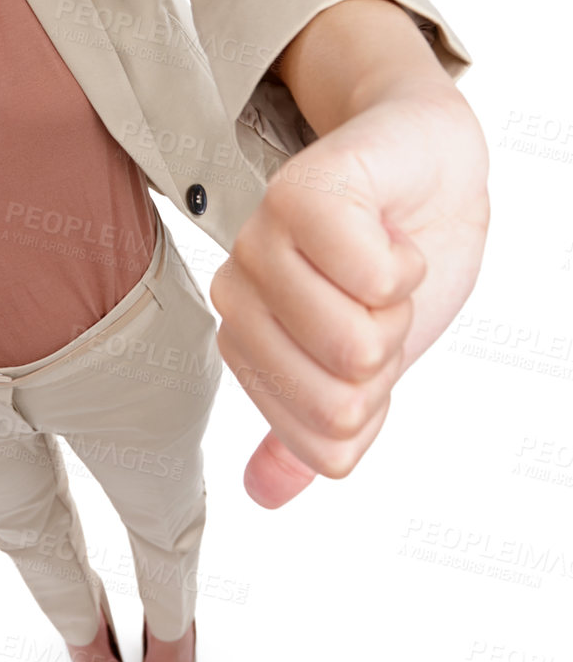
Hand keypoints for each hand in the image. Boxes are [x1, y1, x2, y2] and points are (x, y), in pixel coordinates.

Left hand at [209, 85, 489, 508]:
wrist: (425, 166)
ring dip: (398, 307)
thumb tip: (264, 495)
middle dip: (389, 353)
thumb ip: (312, 428)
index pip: (327, 444)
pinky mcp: (302, 192)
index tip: (372, 336)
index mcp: (244, 342)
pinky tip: (388, 230)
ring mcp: (260, 239)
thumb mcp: (362, 363)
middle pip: (340, 402)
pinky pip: (372, 278)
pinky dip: (406, 262)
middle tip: (378, 296)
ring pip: (355, 345)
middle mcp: (237, 291)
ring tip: (381, 260)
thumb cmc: (392, 262)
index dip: (378, 399)